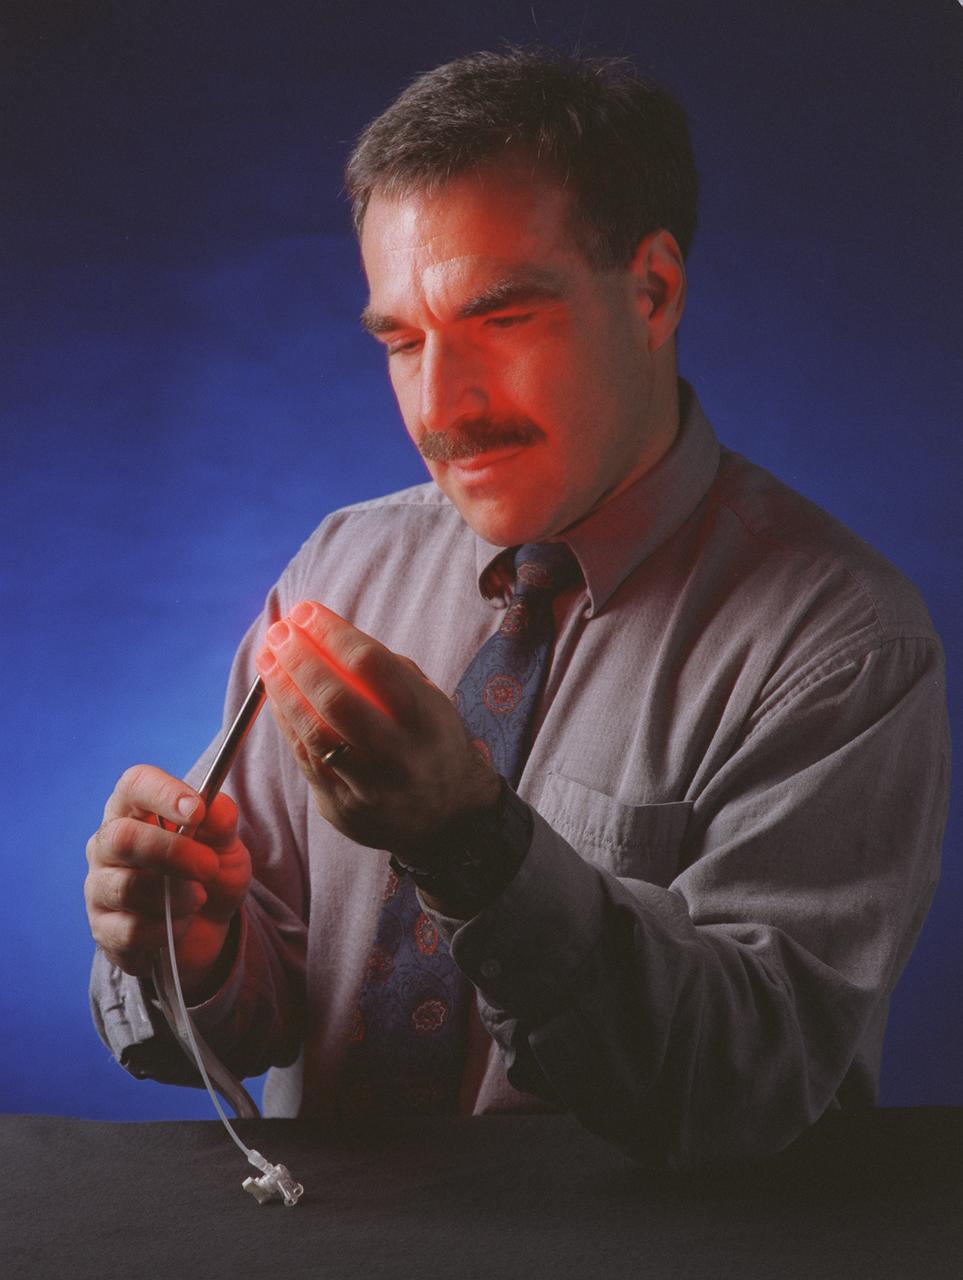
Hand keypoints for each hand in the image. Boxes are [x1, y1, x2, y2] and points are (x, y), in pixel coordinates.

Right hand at [85, 764, 250, 994]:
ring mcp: (100, 887)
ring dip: (174, 895)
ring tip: (199, 899)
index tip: (197, 810)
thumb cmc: (207, 872)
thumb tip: (213, 807)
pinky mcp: (104, 929)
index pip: (134, 785)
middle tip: (209, 866)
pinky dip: (167, 929)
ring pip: (125, 887)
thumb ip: (221, 822)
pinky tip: (181, 924)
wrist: (208, 928)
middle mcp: (107, 844)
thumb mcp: (226, 845)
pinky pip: (130, 930)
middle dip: (173, 852)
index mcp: (135, 810)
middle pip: (122, 837)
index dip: (163, 793)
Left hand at [254, 600, 499, 858]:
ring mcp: (370, 788)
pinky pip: (305, 758)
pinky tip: (275, 694)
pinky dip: (286, 721)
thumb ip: (384, 670)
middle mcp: (401, 756)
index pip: (373, 665)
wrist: (446, 816)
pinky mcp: (344, 809)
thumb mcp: (427, 700)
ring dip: (283, 689)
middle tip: (279, 632)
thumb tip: (321, 630)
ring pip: (314, 733)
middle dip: (300, 659)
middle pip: (337, 700)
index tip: (305, 611)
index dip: (332, 634)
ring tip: (267, 657)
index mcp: (428, 720)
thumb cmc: (430, 740)